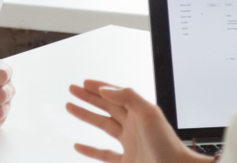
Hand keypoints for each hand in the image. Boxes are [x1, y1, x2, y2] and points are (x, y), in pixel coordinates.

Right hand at [67, 80, 210, 162]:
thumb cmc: (166, 142)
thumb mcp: (148, 112)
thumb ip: (128, 97)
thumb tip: (105, 89)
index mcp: (138, 111)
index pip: (115, 94)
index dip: (99, 87)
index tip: (84, 82)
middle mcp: (133, 125)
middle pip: (106, 106)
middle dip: (88, 97)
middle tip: (72, 89)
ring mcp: (129, 144)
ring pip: (102, 126)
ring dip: (86, 116)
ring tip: (70, 107)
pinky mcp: (126, 162)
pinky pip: (104, 154)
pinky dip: (90, 150)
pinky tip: (77, 145)